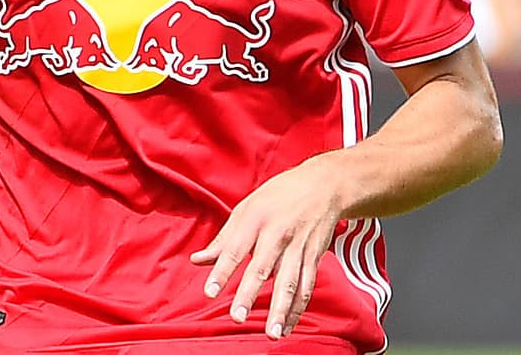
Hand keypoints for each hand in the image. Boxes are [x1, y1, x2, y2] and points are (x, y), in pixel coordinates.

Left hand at [190, 153, 345, 339]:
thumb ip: (223, 239)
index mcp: (255, 219)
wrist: (322, 185)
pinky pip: (306, 286)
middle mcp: (277, 234)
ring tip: (271, 334)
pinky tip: (288, 326)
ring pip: (289, 282)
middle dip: (249, 294)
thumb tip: (197, 261)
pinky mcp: (314, 257)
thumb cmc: (277, 196)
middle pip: (261, 268)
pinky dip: (298, 309)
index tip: (209, 292)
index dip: (221, 271)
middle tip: (237, 317)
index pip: (234, 248)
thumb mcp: (246, 208)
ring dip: (281, 310)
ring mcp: (298, 247)